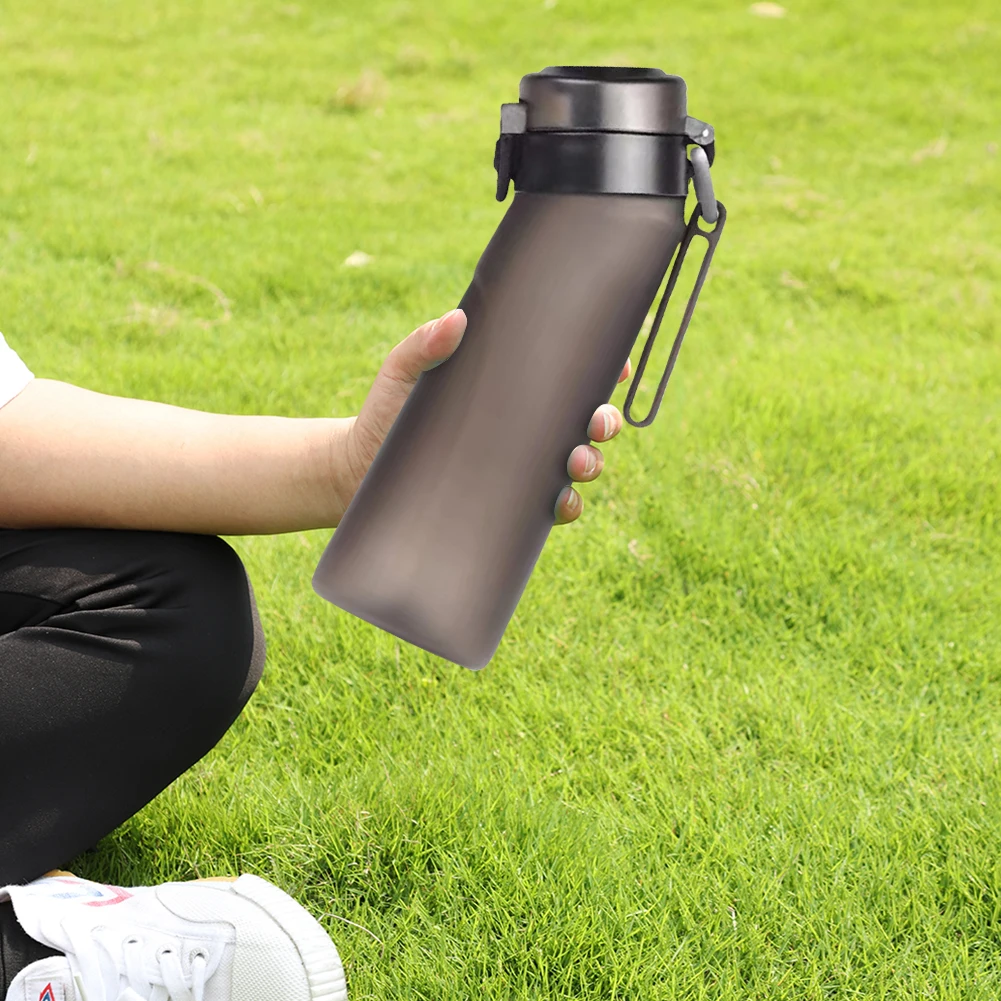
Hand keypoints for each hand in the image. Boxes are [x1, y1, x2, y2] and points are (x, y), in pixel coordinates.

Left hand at [340, 308, 628, 524]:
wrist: (357, 472)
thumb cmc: (383, 414)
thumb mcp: (402, 373)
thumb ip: (423, 345)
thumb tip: (456, 319)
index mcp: (509, 389)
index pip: (567, 376)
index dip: (602, 369)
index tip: (616, 365)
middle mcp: (522, 428)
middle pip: (585, 422)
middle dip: (605, 421)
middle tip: (597, 423)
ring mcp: (517, 467)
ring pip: (577, 465)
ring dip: (592, 463)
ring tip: (577, 462)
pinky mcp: (505, 504)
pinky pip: (551, 508)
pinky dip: (566, 506)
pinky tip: (562, 502)